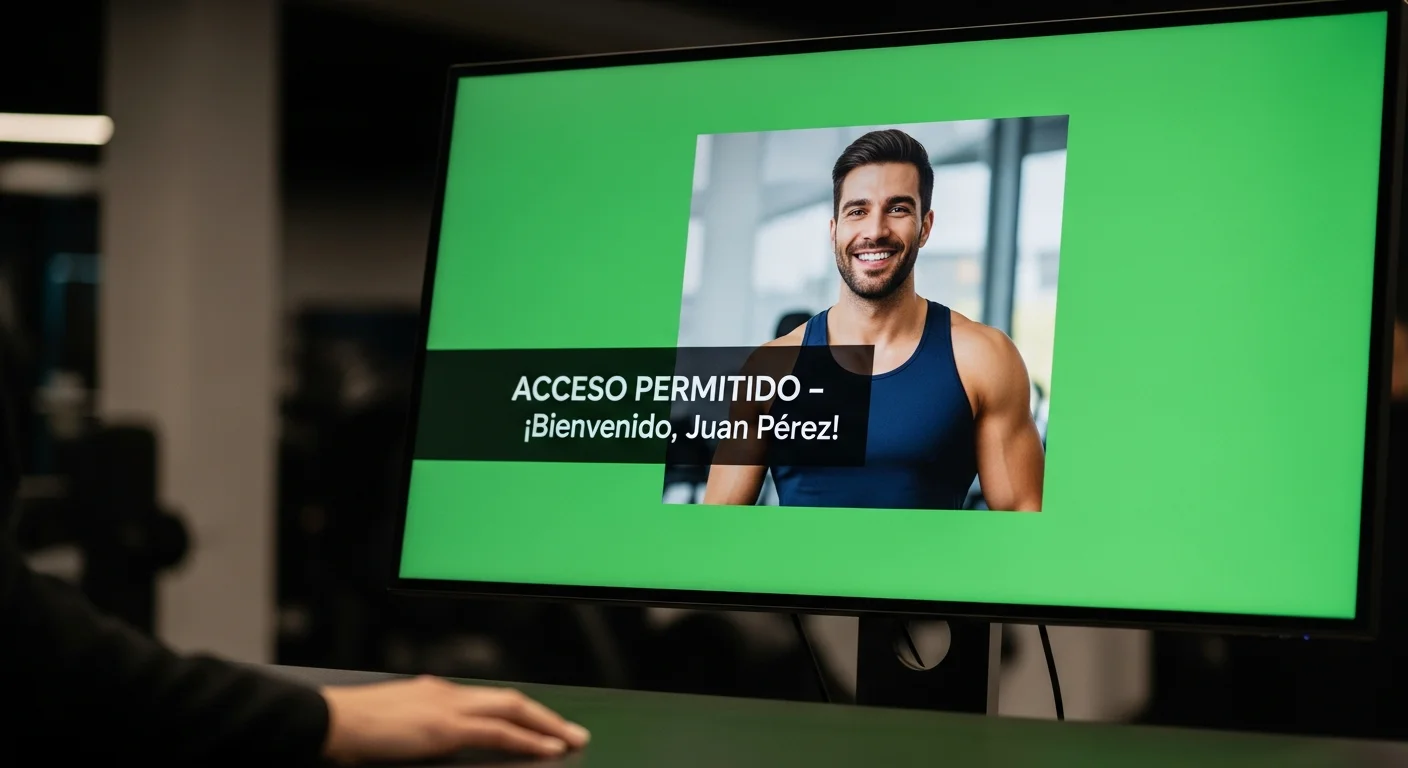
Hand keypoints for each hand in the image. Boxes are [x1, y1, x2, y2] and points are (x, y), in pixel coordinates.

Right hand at [319, 675, 589, 763]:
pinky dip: (529, 738)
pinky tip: (548, 748)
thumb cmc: (349, 728)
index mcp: (433, 691)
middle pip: (509, 700)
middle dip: (544, 715)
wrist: (328, 721)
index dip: (518, 712)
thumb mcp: (392, 723)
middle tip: (572, 731)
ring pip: (513, 710)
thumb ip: (417, 726)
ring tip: (571, 740)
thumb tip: (426, 736)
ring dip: (547, 725)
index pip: (487, 699)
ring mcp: (448, 707)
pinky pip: (499, 732)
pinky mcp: (446, 728)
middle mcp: (446, 692)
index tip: (539, 723)